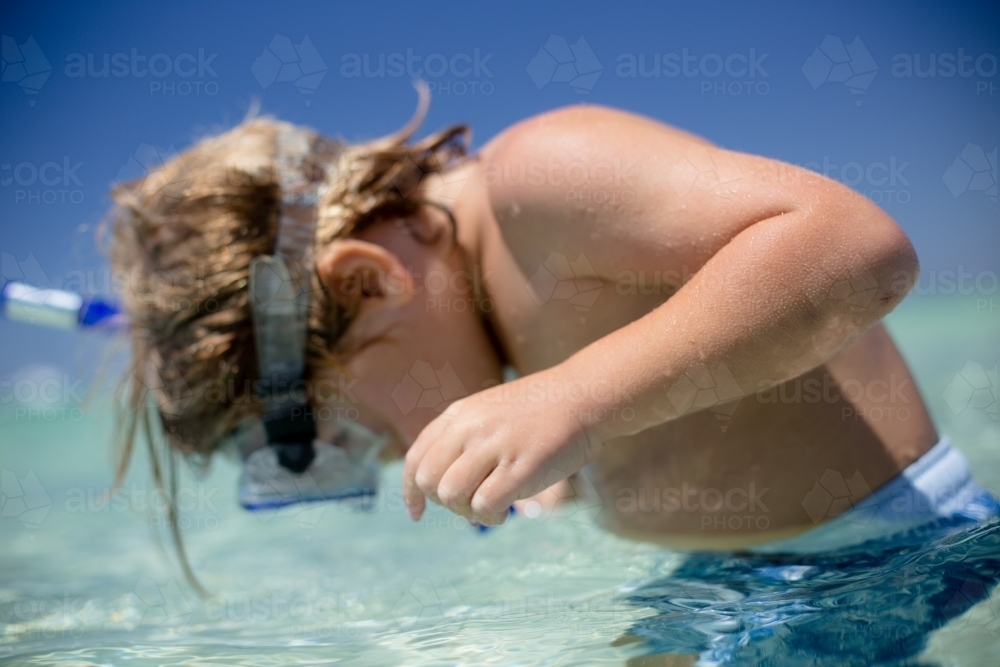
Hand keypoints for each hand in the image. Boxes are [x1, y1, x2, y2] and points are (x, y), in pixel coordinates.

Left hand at [402, 369, 603, 525]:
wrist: (583, 396)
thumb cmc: (539, 411)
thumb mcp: (489, 411)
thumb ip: (463, 438)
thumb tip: (443, 486)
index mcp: (458, 415)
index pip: (416, 459)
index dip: (411, 492)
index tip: (417, 513)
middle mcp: (469, 428)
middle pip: (429, 481)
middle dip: (444, 503)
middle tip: (471, 502)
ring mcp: (493, 446)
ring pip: (452, 495)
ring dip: (467, 511)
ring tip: (491, 505)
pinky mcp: (519, 467)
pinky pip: (485, 505)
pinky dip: (490, 516)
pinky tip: (506, 510)